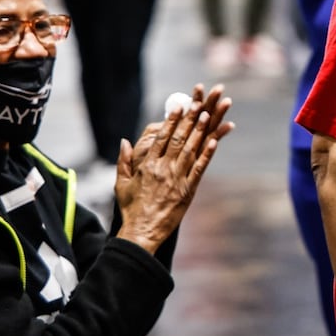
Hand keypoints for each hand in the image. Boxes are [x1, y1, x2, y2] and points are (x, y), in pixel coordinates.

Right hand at [113, 83, 233, 253]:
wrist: (141, 232)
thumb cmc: (131, 208)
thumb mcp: (121, 183)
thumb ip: (123, 161)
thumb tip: (124, 141)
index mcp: (148, 165)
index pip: (161, 137)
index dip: (172, 120)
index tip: (179, 106)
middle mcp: (163, 169)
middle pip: (178, 139)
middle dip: (189, 120)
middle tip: (199, 104)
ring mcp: (176, 179)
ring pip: (190, 150)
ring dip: (200, 131)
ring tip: (208, 115)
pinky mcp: (188, 190)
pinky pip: (199, 168)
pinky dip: (207, 154)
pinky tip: (215, 141)